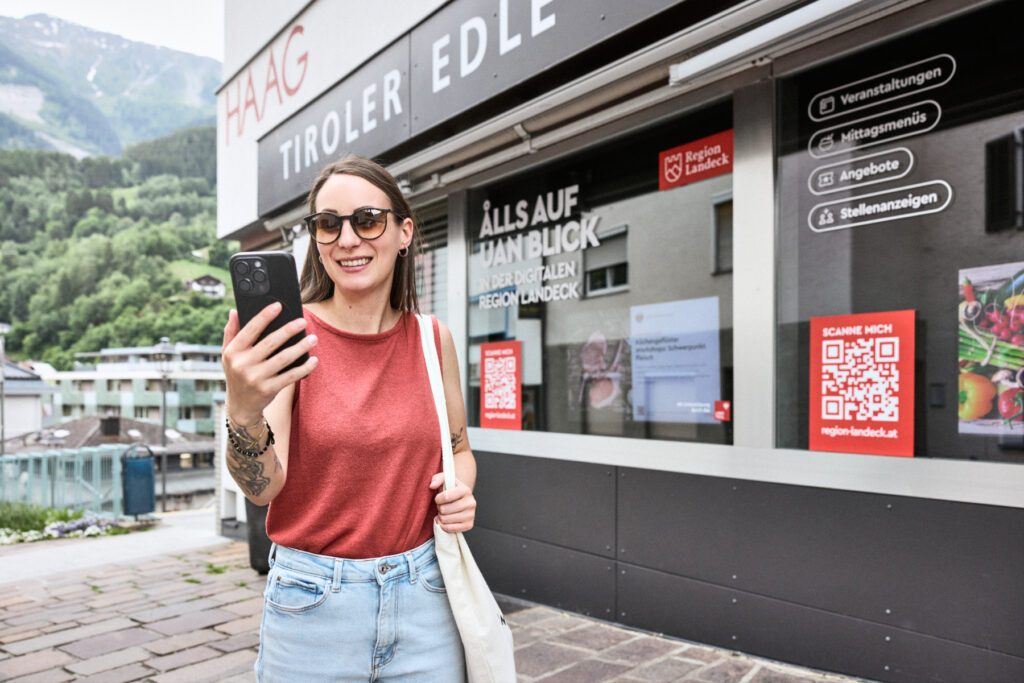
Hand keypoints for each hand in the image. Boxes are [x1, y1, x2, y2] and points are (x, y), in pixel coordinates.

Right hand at [221, 303, 317, 423]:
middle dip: (289, 330)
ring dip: (301, 347)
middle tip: (303, 322)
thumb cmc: (237, 373)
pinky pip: (290, 376)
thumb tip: (234, 311)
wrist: (241, 406)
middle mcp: (243, 365)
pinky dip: (304, 367)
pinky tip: (314, 360)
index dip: (264, 316)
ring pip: (283, 358)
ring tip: (313, 339)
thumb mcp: (228, 354)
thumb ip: (231, 332)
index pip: (250, 330)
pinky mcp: (269, 389)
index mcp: (233, 352)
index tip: (278, 305)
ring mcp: (256, 378)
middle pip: (270, 343)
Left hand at [429, 473, 475, 532]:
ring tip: (445, 512)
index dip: (438, 499)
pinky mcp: (469, 525)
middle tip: (442, 506)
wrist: (461, 499)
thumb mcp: (444, 480)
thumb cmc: (450, 490)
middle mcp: (471, 503)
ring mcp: (471, 515)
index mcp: (466, 490)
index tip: (438, 498)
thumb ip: (437, 479)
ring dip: (441, 516)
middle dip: (439, 508)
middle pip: (445, 509)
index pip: (446, 497)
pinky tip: (445, 520)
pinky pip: (450, 529)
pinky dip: (444, 525)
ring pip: (446, 520)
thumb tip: (432, 485)